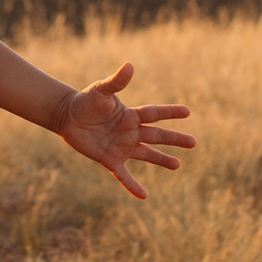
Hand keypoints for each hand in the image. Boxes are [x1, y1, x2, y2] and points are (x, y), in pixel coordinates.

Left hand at [54, 62, 193, 199]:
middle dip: (174, 139)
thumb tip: (130, 65)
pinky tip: (144, 196)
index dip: (170, 112)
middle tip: (193, 142)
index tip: (187, 112)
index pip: (154, 114)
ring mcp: (122, 147)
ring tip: (177, 165)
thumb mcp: (101, 90)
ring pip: (146, 155)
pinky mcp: (110, 160)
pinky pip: (124, 175)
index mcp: (130, 115)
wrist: (68, 117)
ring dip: (161, 160)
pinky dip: (133, 186)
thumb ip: (116, 82)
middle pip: (156, 136)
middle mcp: (130, 132)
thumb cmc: (85, 101)